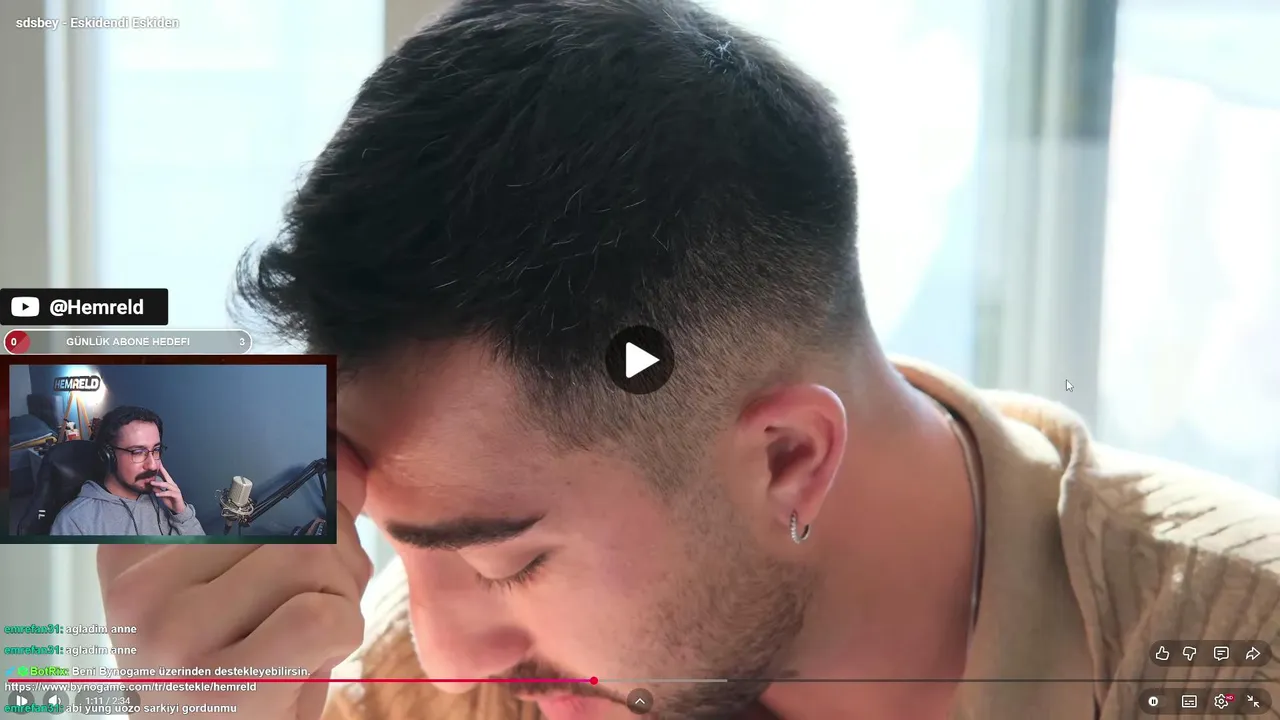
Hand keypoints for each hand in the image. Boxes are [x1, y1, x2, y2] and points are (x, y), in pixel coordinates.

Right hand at [98, 440, 372, 719]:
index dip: (309, 499)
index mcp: (135, 555)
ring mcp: (172, 635)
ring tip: (310, 636)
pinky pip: (321, 616)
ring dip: (341, 594)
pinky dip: (342, 630)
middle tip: (318, 603)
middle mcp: (138, 590)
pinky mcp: (220, 684)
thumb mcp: (247, 592)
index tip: (317, 520)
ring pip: (311, 557)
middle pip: (289, 517)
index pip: (247, 479)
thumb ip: (294, 521)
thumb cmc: (235, 681)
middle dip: (336, 556)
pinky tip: (313, 659)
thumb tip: (349, 468)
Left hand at [149, 464, 186, 513]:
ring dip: (159, 484)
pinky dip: (162, 493)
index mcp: (170, 485)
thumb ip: (158, 490)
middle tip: (156, 468)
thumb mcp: (162, 495)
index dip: (163, 470)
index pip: (166, 476)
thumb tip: (153, 486)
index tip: (159, 464)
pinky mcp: (177, 495)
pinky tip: (157, 494)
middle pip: (168, 478)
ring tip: (152, 483)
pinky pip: (169, 493)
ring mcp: (176, 490)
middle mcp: (174, 486)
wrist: (178, 509)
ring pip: (167, 485)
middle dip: (163, 472)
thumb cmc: (171, 501)